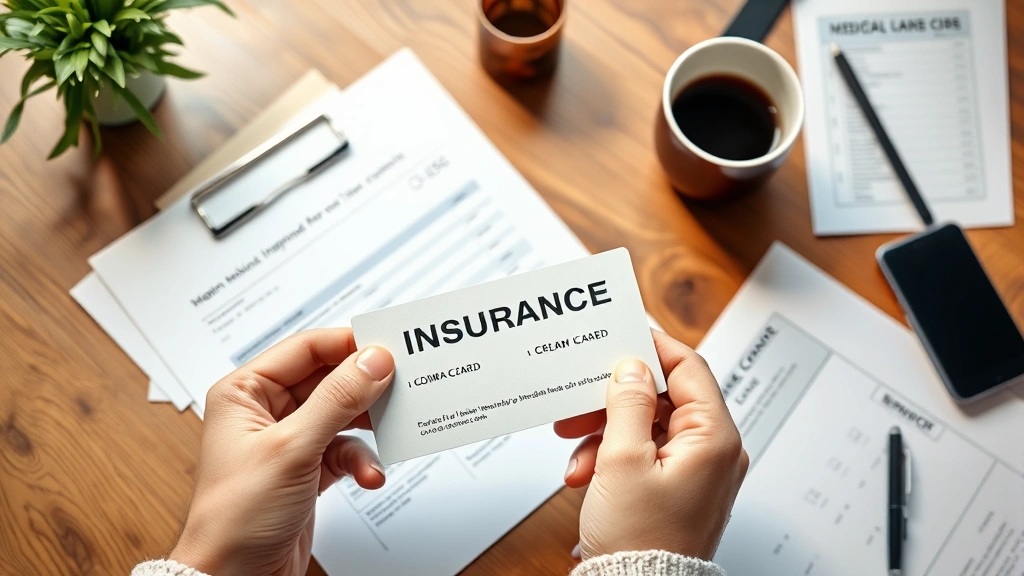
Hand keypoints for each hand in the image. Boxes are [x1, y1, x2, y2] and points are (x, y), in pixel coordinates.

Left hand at [168, 328, 394, 575]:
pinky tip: (369, 475)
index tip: (388, 348)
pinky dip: (361, 460)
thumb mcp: (292, 449)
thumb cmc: (236, 516)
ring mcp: (290, 440)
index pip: (306, 349)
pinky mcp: (308, 468)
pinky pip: (346, 449)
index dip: (348, 345)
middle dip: (365, 388)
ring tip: (392, 430)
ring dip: (368, 428)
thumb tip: (373, 360)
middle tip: (401, 386)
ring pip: (343, 414)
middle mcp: (266, 411)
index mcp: (245, 391)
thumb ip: (337, 399)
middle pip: (330, 379)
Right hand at [554, 331, 747, 560]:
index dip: (652, 347)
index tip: (621, 335)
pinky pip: (644, 453)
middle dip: (613, 401)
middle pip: (662, 398)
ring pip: (646, 426)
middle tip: (579, 400)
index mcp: (713, 438)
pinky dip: (612, 457)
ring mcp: (695, 470)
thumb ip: (628, 403)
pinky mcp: (676, 487)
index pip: (688, 368)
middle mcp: (712, 451)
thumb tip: (632, 367)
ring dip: (606, 433)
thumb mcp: (623, 460)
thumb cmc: (642, 540)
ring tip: (578, 452)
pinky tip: (586, 474)